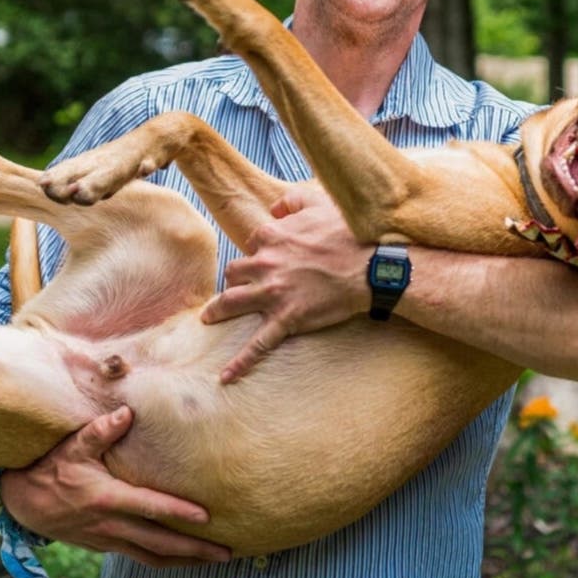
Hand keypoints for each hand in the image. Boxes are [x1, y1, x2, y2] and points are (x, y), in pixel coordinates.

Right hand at [0, 406, 231, 566]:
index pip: (149, 507)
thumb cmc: (49, 469)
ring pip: (152, 557)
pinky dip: (163, 559)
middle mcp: (109, 525)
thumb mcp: (71, 446)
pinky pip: (139, 557)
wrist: (20, 504)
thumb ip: (100, 431)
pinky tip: (181, 558)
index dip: (178, 512)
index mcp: (105, 498)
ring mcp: (107, 540)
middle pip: (159, 543)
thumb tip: (127, 413)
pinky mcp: (103, 547)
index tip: (206, 517)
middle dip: (194, 550)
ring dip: (184, 561)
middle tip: (226, 553)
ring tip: (213, 560)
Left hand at [202, 184, 369, 382]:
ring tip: (207, 319)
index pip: (251, 245)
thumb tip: (277, 208)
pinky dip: (240, 362)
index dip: (257, 253)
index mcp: (271, 236)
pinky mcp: (286, 319)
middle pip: (234, 272)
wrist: (369, 265)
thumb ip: (293, 201)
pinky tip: (225, 377)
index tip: (265, 261)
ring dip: (217, 311)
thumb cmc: (348, 233)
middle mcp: (265, 264)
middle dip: (235, 279)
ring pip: (231, 302)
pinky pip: (257, 344)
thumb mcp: (318, 203)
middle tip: (238, 287)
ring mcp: (273, 293)